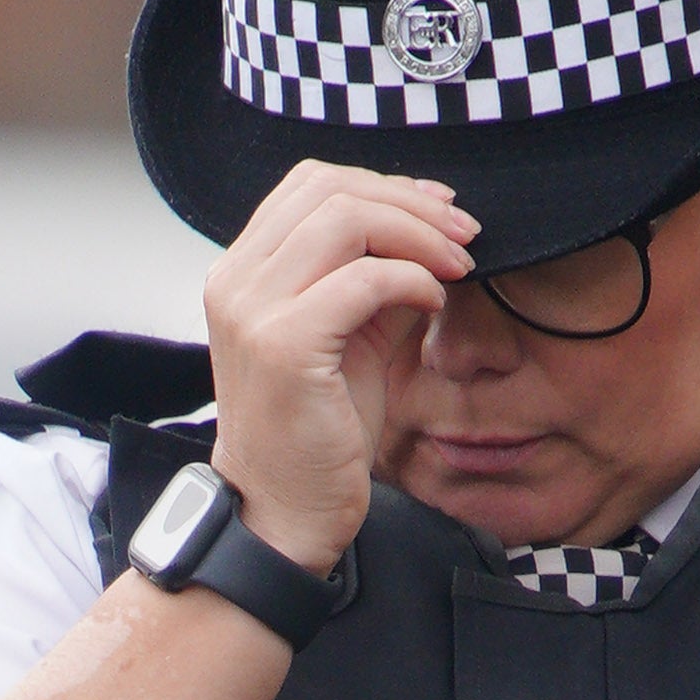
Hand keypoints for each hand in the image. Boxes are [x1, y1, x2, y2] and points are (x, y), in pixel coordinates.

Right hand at [201, 158, 473, 572]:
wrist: (280, 515)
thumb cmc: (314, 437)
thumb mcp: (351, 341)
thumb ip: (376, 284)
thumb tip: (430, 237)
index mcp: (243, 272)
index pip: (311, 184)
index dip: (385, 186)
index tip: (440, 213)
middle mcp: (236, 281)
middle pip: (330, 189)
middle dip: (410, 204)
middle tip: (463, 236)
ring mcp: (253, 310)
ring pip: (345, 219)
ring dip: (417, 235)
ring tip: (456, 266)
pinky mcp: (284, 345)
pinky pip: (364, 279)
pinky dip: (413, 279)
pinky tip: (433, 303)